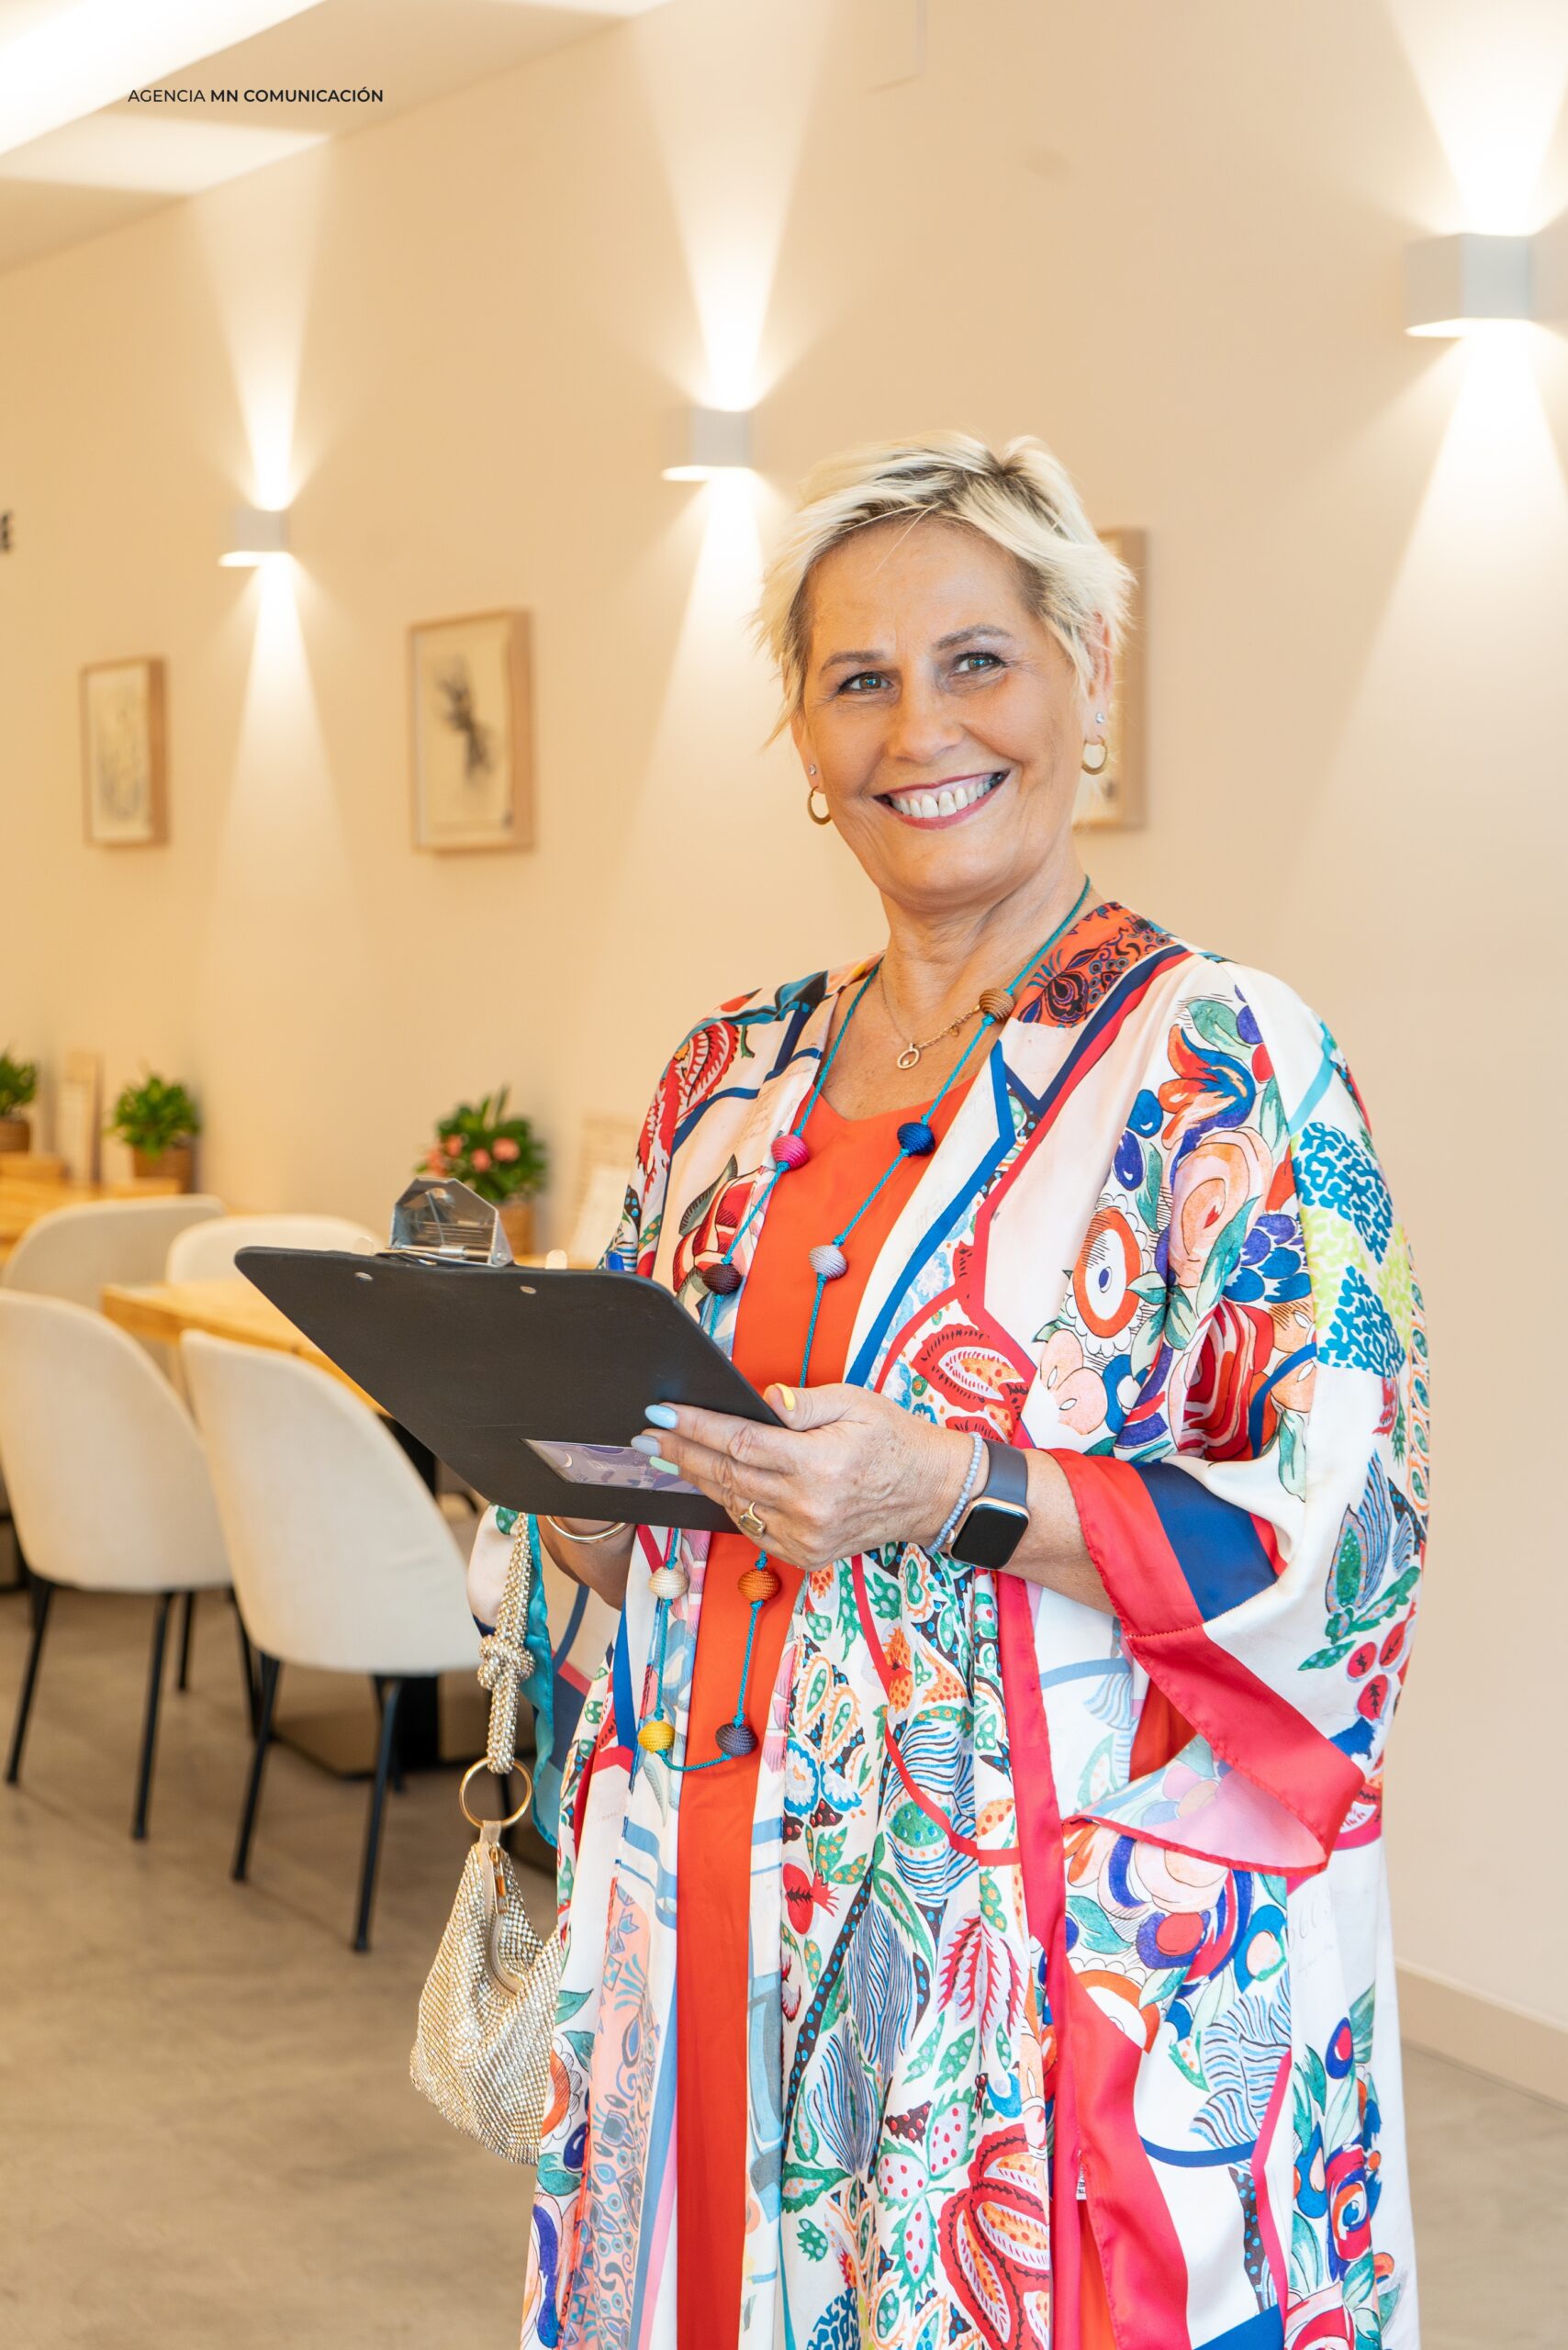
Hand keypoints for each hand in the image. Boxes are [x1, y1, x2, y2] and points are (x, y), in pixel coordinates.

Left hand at [642, 1383, 972, 1570]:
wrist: (931, 1493)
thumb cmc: (895, 1441)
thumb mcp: (856, 1403)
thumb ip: (804, 1403)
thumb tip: (761, 1400)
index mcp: (819, 1463)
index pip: (739, 1442)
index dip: (694, 1427)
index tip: (661, 1413)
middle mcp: (808, 1506)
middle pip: (726, 1475)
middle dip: (680, 1452)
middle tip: (646, 1435)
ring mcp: (805, 1536)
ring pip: (734, 1504)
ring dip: (697, 1478)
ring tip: (667, 1455)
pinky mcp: (805, 1554)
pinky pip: (752, 1527)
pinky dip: (729, 1503)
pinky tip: (711, 1482)